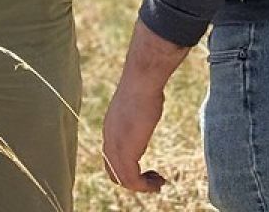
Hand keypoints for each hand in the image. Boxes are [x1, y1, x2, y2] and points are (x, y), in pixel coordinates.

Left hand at [102, 75, 166, 193]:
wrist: (142, 81)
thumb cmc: (145, 88)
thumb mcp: (139, 106)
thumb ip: (138, 116)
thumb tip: (147, 107)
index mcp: (110, 129)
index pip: (111, 160)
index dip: (128, 169)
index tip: (147, 170)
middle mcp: (109, 139)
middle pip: (114, 173)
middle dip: (134, 181)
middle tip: (154, 181)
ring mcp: (115, 146)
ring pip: (123, 179)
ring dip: (142, 186)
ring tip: (159, 183)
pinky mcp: (125, 151)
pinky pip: (131, 180)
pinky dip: (145, 186)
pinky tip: (158, 180)